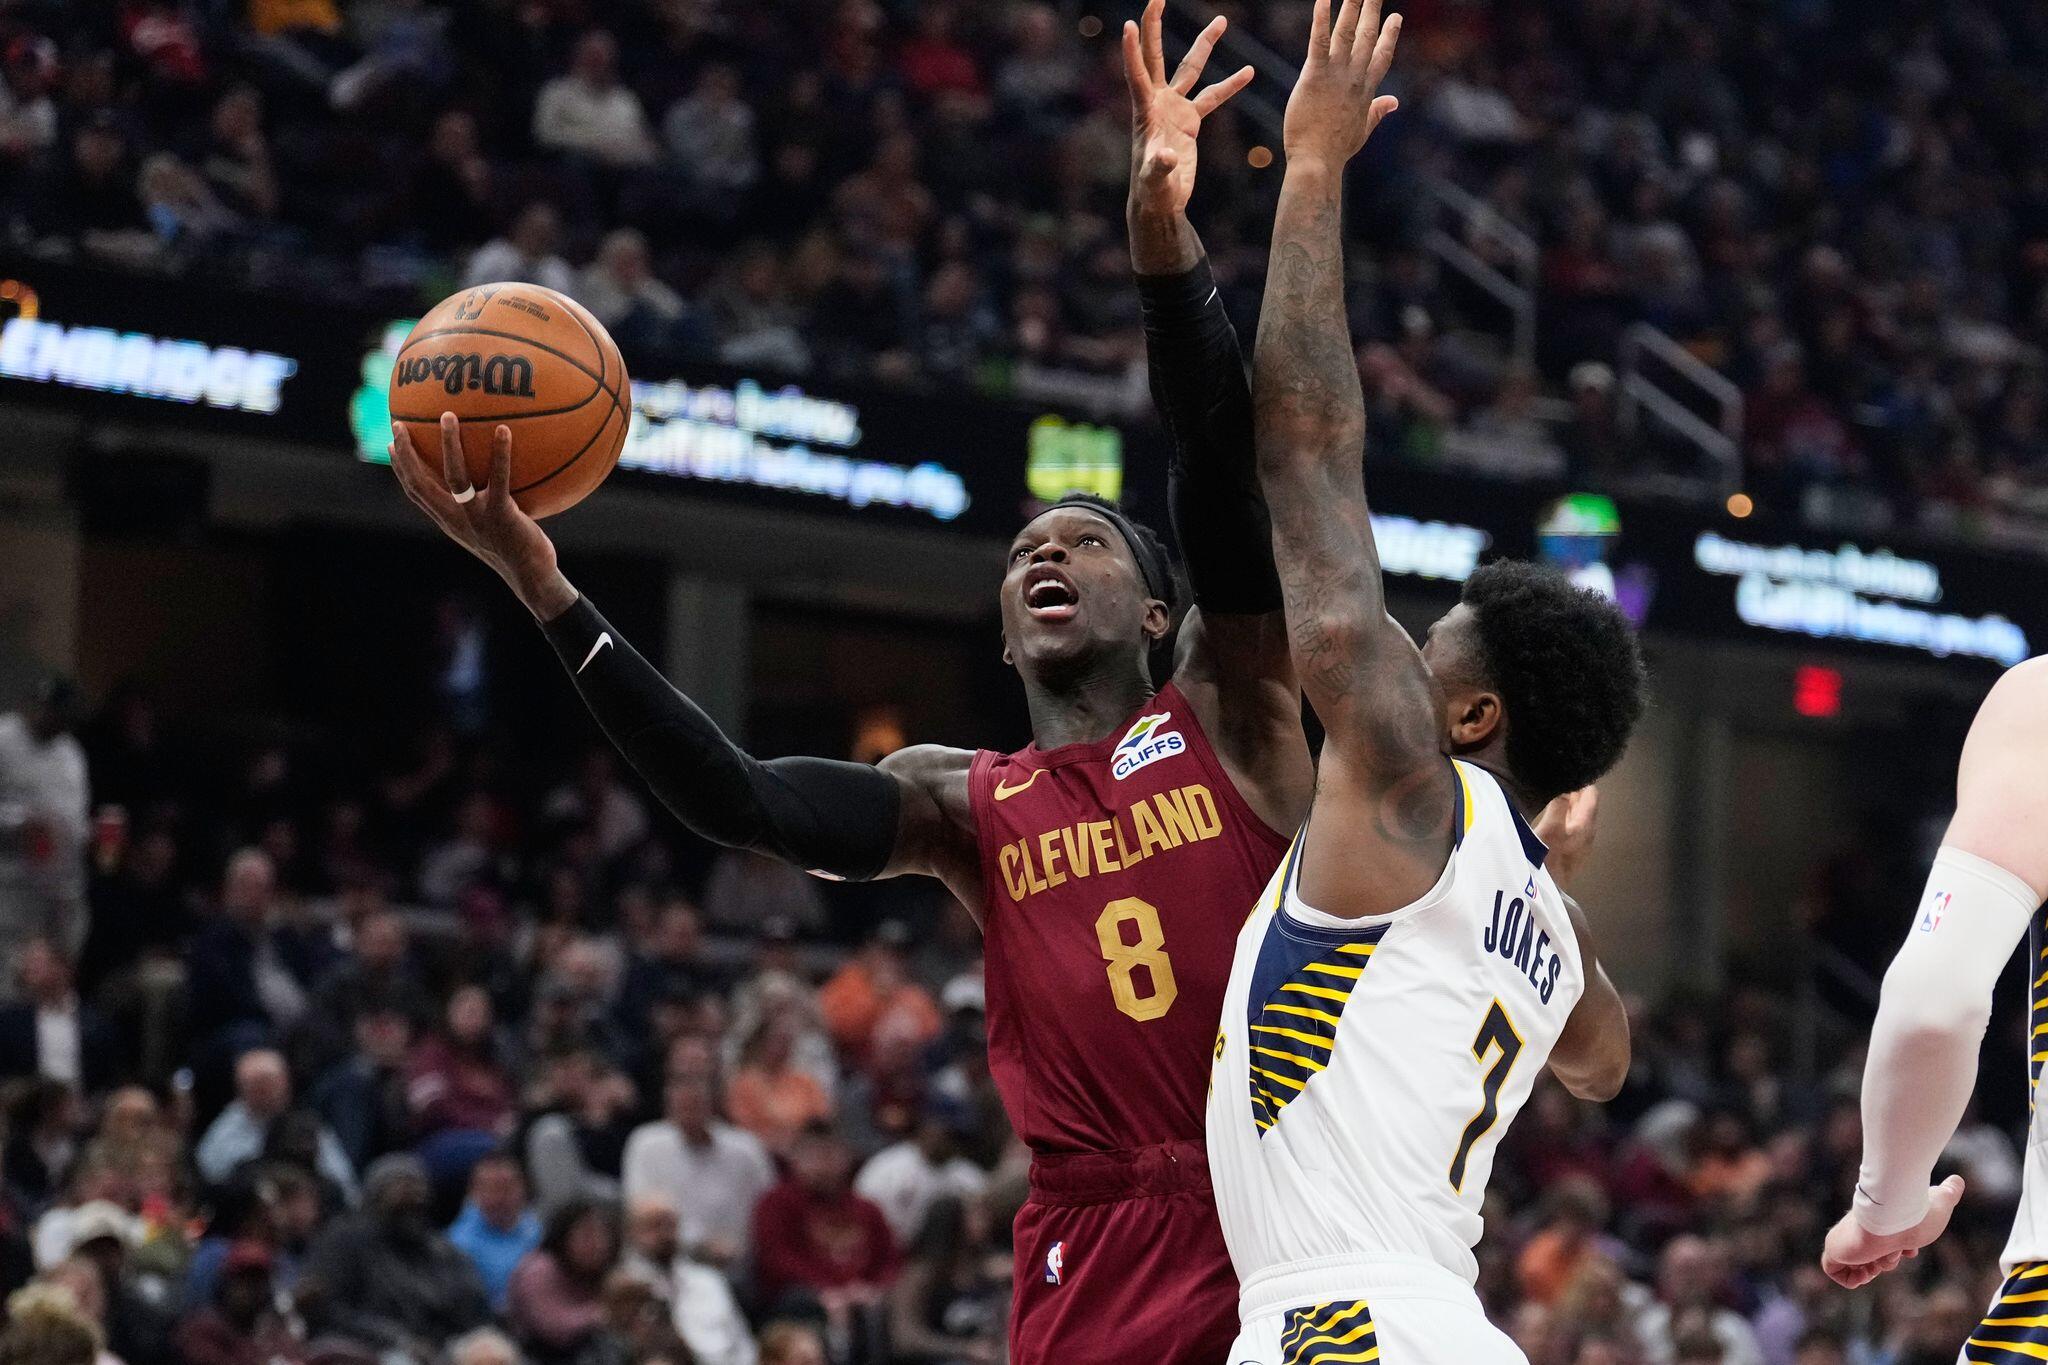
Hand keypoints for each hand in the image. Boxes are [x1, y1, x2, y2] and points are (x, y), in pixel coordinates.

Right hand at [388, 413, 575, 619]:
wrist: (531, 576)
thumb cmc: (515, 549)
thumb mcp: (490, 527)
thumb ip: (480, 504)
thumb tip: (487, 475)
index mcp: (449, 520)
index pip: (415, 492)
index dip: (400, 468)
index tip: (390, 443)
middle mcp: (456, 518)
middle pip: (421, 483)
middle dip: (406, 453)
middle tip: (399, 424)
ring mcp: (476, 517)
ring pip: (454, 476)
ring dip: (449, 444)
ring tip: (447, 416)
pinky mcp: (501, 515)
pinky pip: (499, 478)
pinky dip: (500, 453)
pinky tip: (504, 430)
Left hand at [1123, 0, 1253, 220]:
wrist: (1160, 201)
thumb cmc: (1153, 192)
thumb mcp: (1156, 181)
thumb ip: (1160, 167)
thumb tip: (1168, 157)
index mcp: (1146, 112)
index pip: (1138, 75)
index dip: (1133, 52)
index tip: (1129, 24)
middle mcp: (1158, 103)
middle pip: (1156, 57)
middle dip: (1156, 27)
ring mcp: (1174, 108)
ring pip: (1191, 69)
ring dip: (1205, 45)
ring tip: (1222, 21)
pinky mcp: (1189, 120)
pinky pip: (1213, 97)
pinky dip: (1230, 85)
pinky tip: (1249, 71)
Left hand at [1283, 0, 1400, 168]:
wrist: (1318, 161)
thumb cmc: (1336, 150)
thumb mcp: (1363, 129)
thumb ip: (1378, 111)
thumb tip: (1394, 102)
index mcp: (1366, 89)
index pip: (1382, 55)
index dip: (1390, 35)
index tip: (1396, 17)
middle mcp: (1355, 77)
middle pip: (1367, 36)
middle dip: (1373, 10)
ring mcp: (1336, 75)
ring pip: (1346, 33)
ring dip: (1352, 7)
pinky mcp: (1314, 76)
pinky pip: (1318, 42)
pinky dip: (1320, 20)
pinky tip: (1322, 0)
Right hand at [1533, 787, 1597, 888]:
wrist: (1543, 895)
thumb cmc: (1546, 860)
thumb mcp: (1550, 829)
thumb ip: (1558, 806)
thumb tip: (1565, 785)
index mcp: (1586, 826)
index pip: (1591, 795)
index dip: (1581, 781)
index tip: (1567, 770)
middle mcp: (1587, 834)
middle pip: (1586, 806)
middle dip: (1574, 791)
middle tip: (1558, 777)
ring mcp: (1579, 846)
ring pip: (1578, 817)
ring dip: (1568, 804)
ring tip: (1553, 791)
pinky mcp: (1569, 853)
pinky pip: (1570, 827)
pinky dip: (1564, 816)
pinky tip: (1551, 815)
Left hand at [1820, 1175, 1964, 1288]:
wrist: (1895, 1214)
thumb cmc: (1917, 1211)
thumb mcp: (1940, 1202)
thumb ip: (1949, 1193)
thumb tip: (1958, 1180)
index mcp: (1880, 1222)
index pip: (1885, 1245)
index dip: (1898, 1253)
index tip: (1909, 1250)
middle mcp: (1862, 1230)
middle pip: (1872, 1257)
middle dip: (1888, 1262)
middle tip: (1894, 1252)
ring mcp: (1847, 1239)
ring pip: (1858, 1266)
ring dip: (1875, 1268)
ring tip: (1883, 1255)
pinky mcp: (1835, 1248)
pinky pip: (1834, 1271)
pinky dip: (1851, 1278)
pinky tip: (1867, 1268)